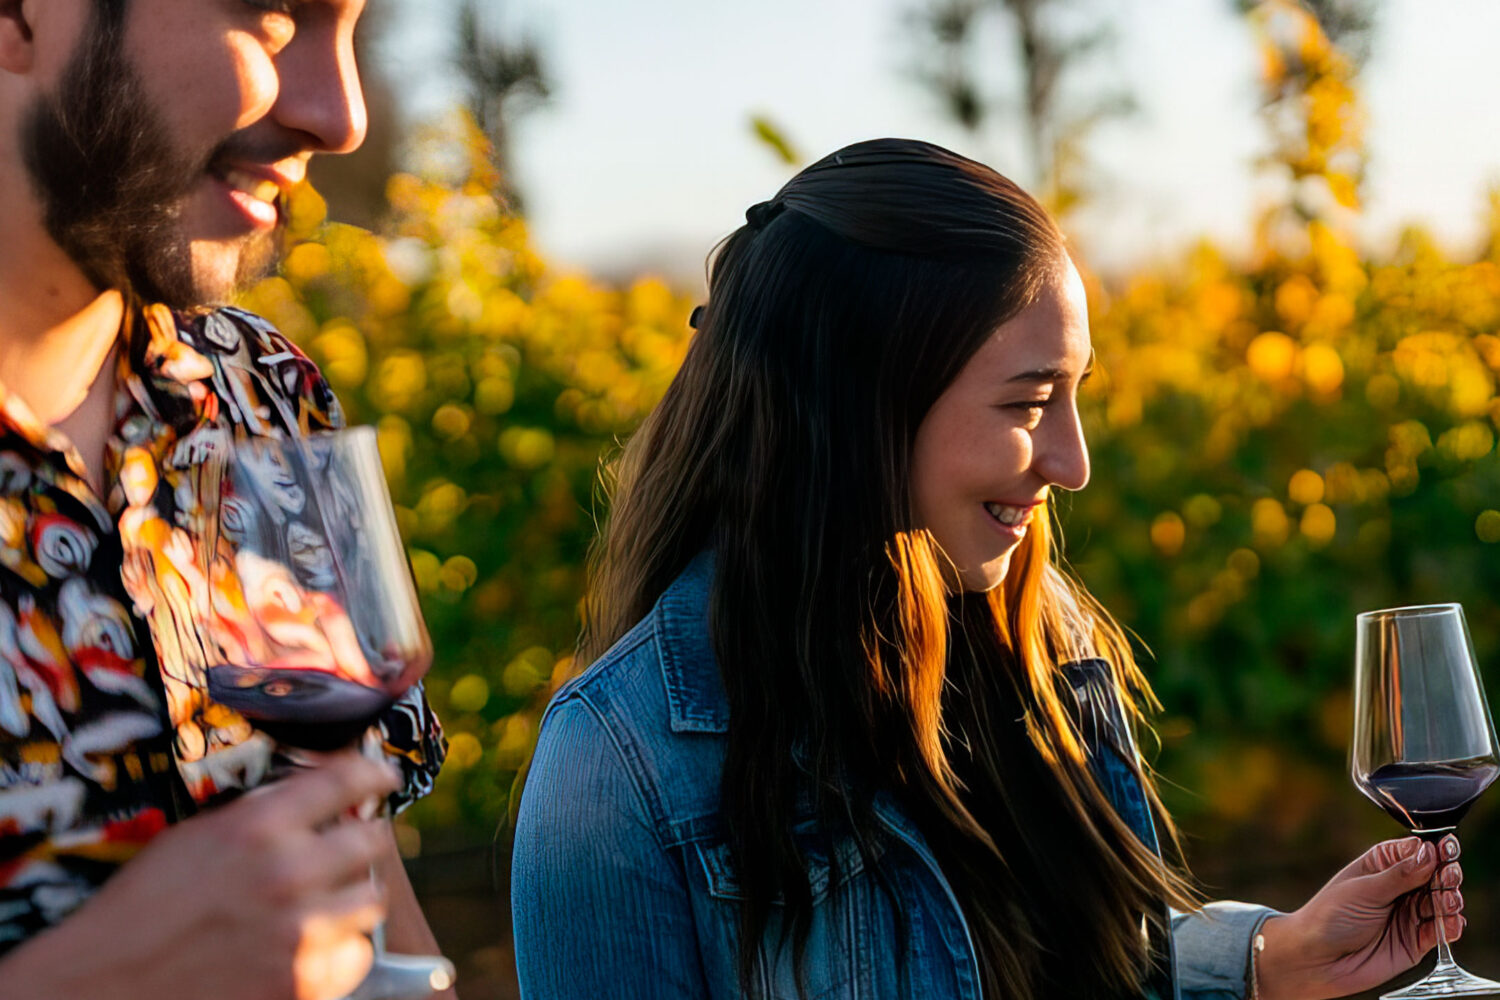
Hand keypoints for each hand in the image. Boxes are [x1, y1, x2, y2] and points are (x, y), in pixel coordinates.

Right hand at [1, 753, 401, 999]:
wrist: (102, 986)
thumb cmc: (139, 909)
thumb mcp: (194, 838)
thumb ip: (258, 817)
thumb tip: (310, 798)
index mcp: (259, 826)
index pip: (345, 781)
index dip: (372, 775)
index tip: (381, 778)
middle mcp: (289, 873)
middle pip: (371, 841)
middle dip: (363, 838)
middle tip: (352, 843)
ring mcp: (300, 932)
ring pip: (372, 900)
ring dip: (354, 895)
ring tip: (332, 897)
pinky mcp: (300, 983)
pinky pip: (357, 956)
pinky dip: (344, 949)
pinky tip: (319, 944)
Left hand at [1256, 835, 1463, 999]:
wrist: (1317, 959)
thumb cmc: (1329, 917)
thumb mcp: (1363, 890)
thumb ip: (1399, 875)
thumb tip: (1429, 852)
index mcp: (1382, 865)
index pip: (1416, 852)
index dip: (1433, 850)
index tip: (1445, 849)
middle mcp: (1400, 888)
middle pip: (1435, 876)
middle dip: (1446, 873)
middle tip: (1448, 875)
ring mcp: (1409, 914)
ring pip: (1442, 903)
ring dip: (1450, 899)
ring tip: (1447, 899)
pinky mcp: (1415, 941)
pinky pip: (1441, 932)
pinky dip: (1450, 927)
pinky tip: (1451, 922)